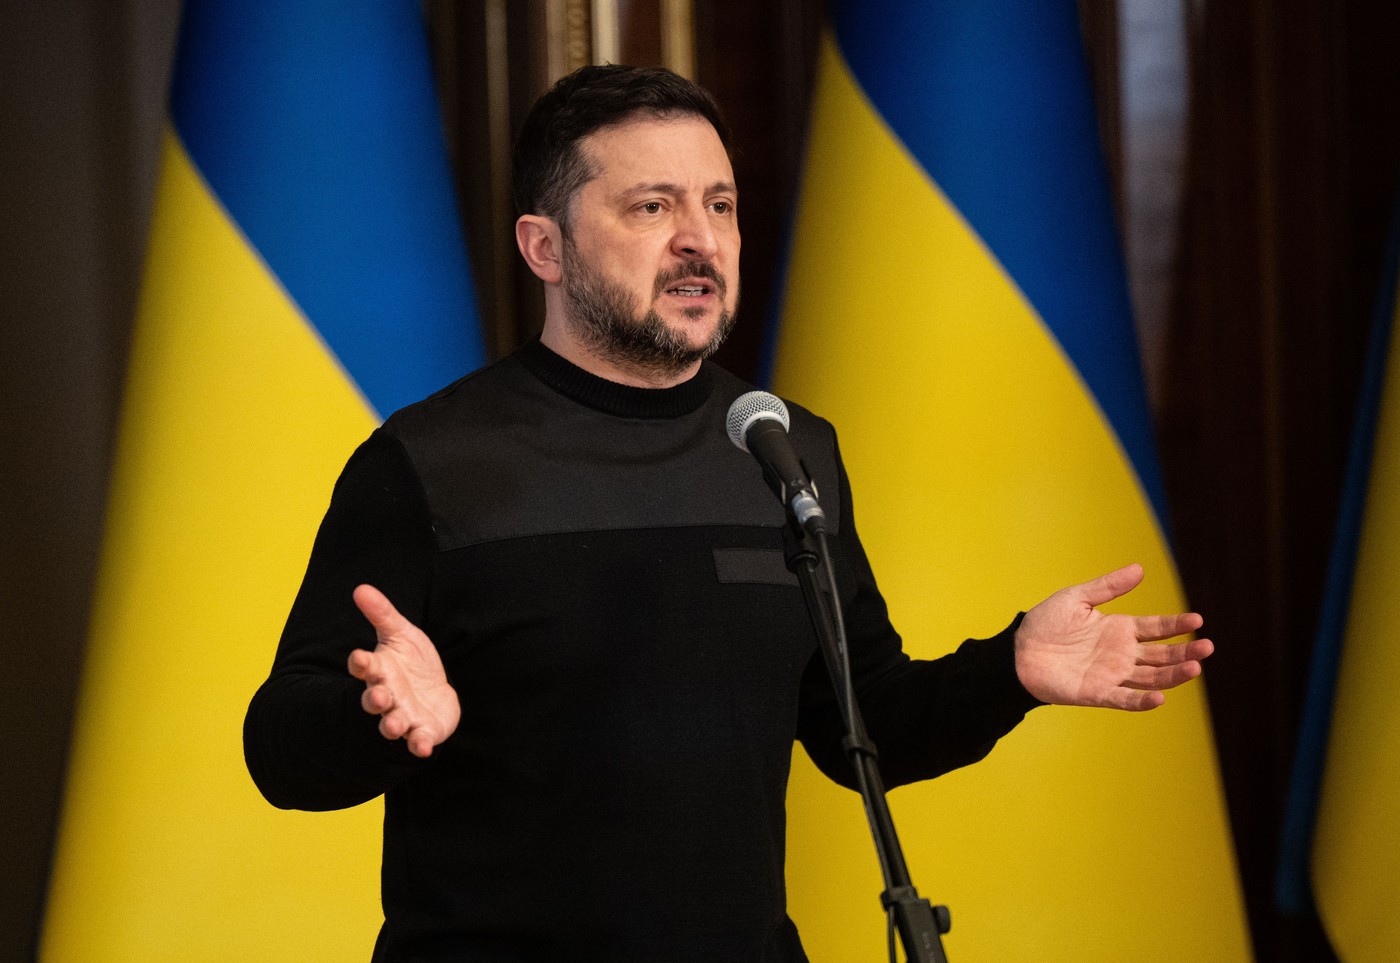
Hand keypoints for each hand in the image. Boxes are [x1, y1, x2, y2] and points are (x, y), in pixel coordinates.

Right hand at [348, 584, 460, 756]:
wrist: (435, 691)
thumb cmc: (412, 662)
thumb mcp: (401, 633)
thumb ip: (382, 614)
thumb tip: (360, 588)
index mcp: (380, 671)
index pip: (365, 667)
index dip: (360, 663)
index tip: (359, 657)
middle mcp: (388, 696)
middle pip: (375, 700)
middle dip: (376, 700)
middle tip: (380, 697)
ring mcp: (404, 716)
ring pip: (392, 724)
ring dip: (392, 725)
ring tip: (394, 725)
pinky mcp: (423, 731)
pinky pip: (418, 741)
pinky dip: (419, 745)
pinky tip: (423, 748)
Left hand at [1013, 564, 1212, 710]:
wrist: (1017, 652)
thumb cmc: (1045, 624)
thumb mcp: (1077, 598)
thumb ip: (1108, 587)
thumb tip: (1140, 569)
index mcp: (1119, 629)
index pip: (1157, 628)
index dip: (1177, 625)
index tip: (1198, 620)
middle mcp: (1121, 654)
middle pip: (1162, 655)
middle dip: (1186, 652)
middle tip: (1208, 647)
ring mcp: (1112, 674)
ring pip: (1151, 677)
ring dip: (1173, 675)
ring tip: (1195, 667)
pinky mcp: (1097, 693)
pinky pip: (1124, 698)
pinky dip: (1142, 701)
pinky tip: (1160, 697)